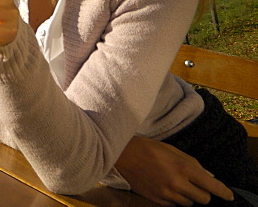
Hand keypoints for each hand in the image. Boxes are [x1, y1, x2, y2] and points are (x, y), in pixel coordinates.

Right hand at [115, 135, 233, 205]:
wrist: (121, 155)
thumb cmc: (147, 148)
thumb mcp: (172, 149)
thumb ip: (192, 163)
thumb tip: (209, 176)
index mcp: (183, 167)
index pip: (211, 186)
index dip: (223, 192)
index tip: (228, 195)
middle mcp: (177, 183)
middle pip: (203, 199)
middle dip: (204, 194)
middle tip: (197, 186)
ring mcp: (166, 193)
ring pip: (189, 204)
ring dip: (189, 197)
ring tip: (179, 185)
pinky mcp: (156, 199)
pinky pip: (174, 205)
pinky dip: (175, 200)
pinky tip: (168, 188)